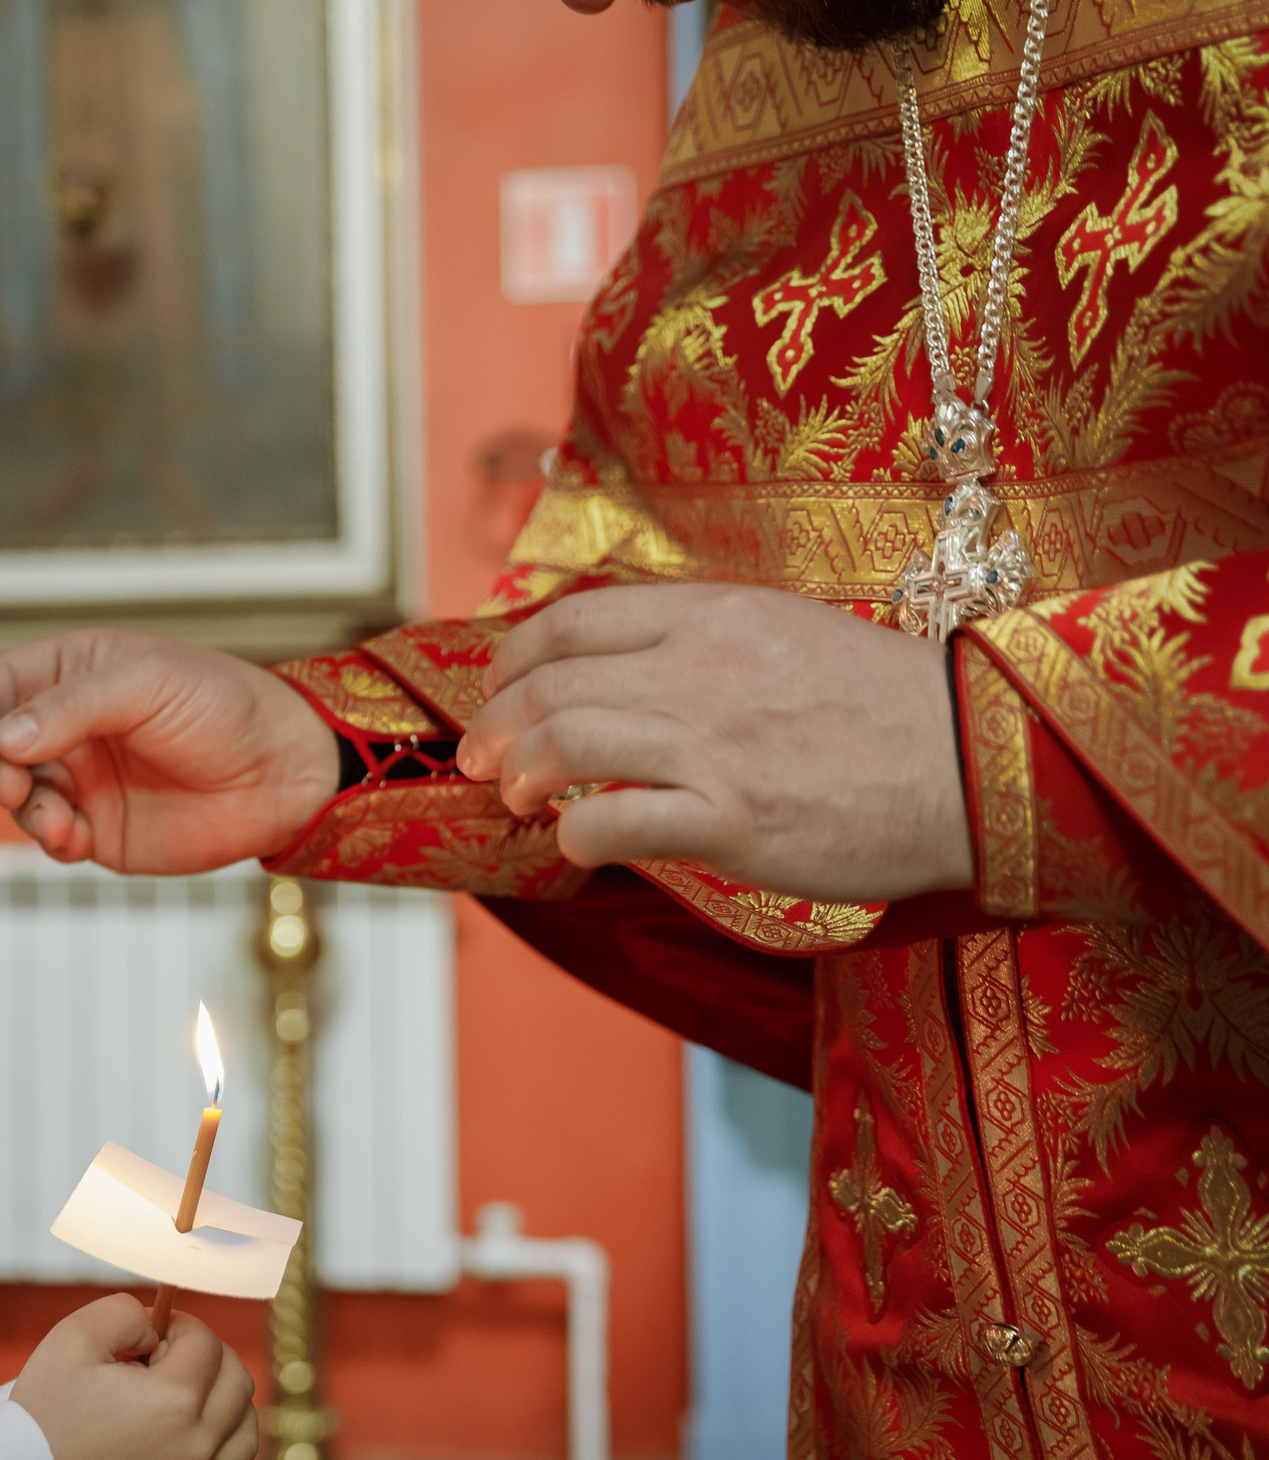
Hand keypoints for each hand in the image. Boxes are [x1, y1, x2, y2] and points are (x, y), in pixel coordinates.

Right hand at [0, 628, 335, 872]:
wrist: (282, 772)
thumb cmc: (222, 706)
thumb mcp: (145, 685)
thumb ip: (71, 708)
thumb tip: (0, 739)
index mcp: (72, 674)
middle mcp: (68, 727)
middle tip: (10, 782)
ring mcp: (81, 779)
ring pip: (16, 797)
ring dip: (21, 808)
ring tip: (54, 817)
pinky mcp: (98, 828)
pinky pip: (51, 838)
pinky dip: (50, 840)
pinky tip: (72, 837)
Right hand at [10, 1294, 255, 1459]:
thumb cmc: (44, 1414)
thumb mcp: (72, 1338)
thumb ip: (124, 1312)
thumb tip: (156, 1327)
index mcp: (174, 1400)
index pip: (206, 1343)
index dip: (179, 1326)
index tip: (155, 1332)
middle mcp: (196, 1447)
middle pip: (237, 1383)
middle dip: (208, 1358)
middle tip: (167, 1359)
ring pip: (246, 1434)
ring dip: (226, 1405)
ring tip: (185, 1398)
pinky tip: (196, 1447)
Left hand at [456, 583, 972, 902]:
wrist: (981, 760)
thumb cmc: (889, 708)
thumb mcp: (788, 633)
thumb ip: (702, 641)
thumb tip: (623, 668)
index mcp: (714, 615)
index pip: (575, 621)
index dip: (515, 658)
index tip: (496, 687)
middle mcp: (702, 668)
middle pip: (554, 684)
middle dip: (498, 722)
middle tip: (479, 755)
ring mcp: (715, 743)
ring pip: (569, 742)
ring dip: (521, 773)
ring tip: (513, 795)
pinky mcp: (734, 818)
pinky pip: (617, 823)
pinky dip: (577, 836)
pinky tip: (578, 845)